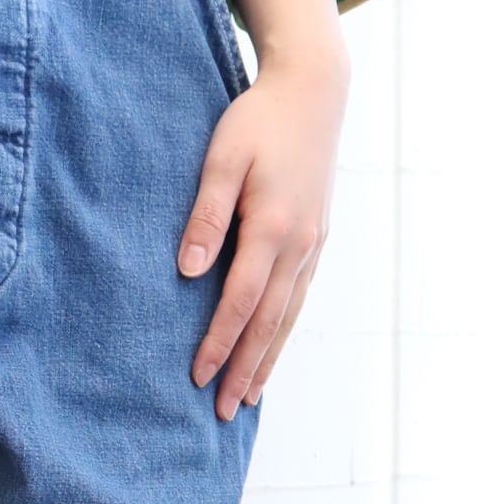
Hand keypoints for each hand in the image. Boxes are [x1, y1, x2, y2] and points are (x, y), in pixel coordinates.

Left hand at [177, 0, 349, 420]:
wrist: (313, 92)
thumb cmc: (258, 120)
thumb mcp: (222, 157)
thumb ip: (205, 214)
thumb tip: (187, 271)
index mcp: (271, 228)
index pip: (240, 302)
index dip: (218, 343)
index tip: (197, 377)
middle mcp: (298, 245)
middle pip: (268, 323)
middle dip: (244, 369)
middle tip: (225, 412)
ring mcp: (312, 245)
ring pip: (288, 317)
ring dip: (267, 360)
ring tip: (248, 397)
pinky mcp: (315, 240)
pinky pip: (298, 299)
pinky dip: (283, 332)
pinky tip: (270, 352)